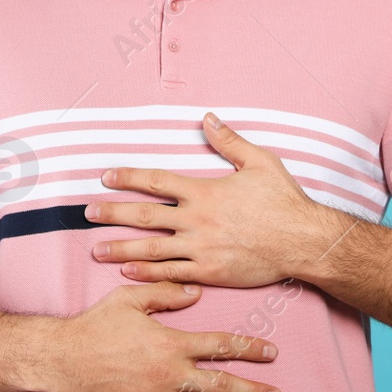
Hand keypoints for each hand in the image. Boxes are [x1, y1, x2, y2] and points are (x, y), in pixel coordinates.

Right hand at [41, 280, 282, 391]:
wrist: (63, 357)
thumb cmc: (96, 324)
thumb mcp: (130, 298)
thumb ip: (165, 292)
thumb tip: (197, 292)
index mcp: (171, 342)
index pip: (219, 344)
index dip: (249, 348)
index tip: (271, 352)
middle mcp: (169, 373)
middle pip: (220, 385)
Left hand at [84, 113, 344, 287]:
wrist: (303, 241)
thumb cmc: (284, 201)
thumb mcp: (260, 162)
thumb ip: (229, 141)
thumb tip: (208, 118)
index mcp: (205, 191)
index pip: (157, 181)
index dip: (129, 177)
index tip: (106, 177)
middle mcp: (197, 220)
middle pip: (145, 216)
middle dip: (113, 213)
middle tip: (87, 213)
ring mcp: (201, 249)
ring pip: (152, 249)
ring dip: (121, 249)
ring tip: (96, 249)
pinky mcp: (209, 272)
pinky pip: (171, 274)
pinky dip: (147, 273)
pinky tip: (128, 273)